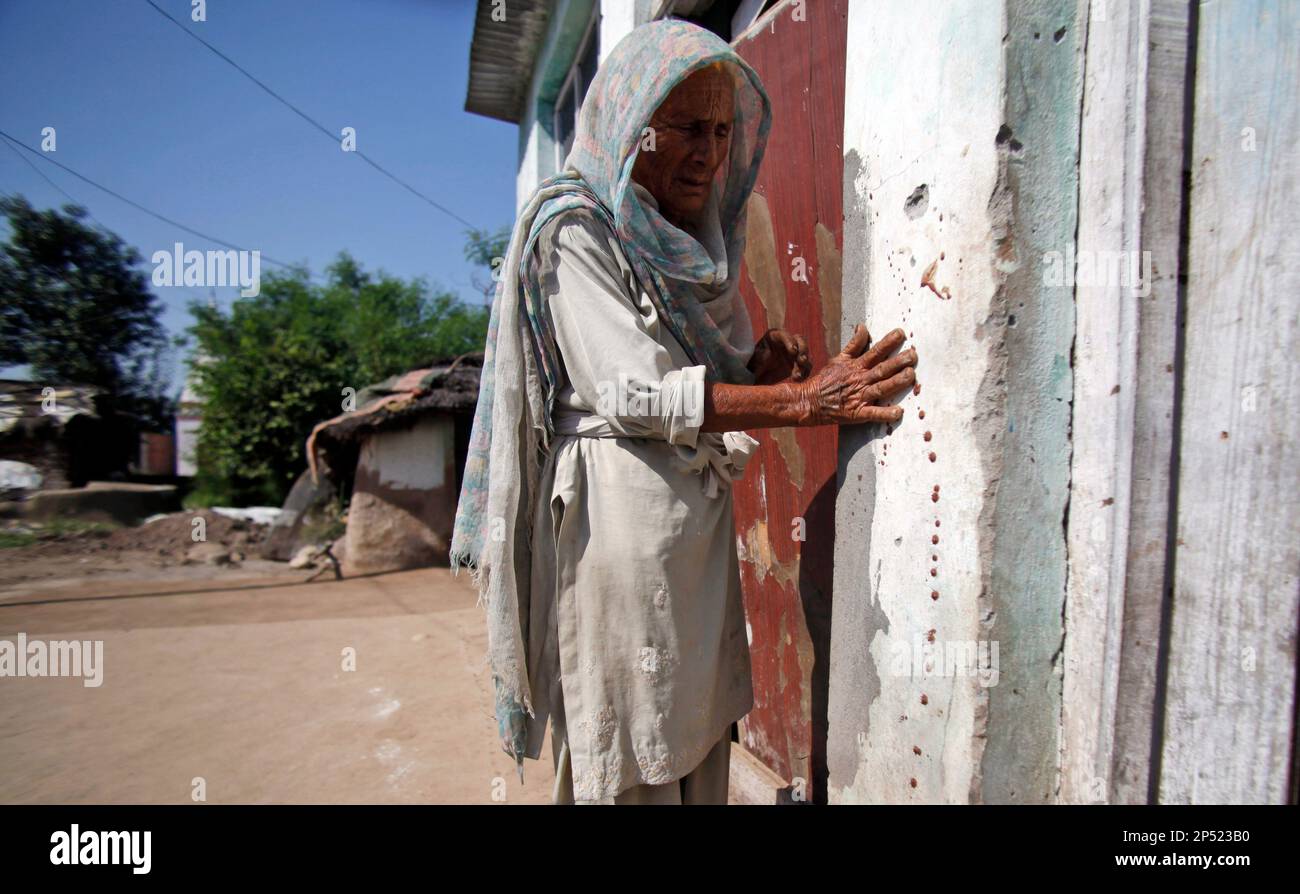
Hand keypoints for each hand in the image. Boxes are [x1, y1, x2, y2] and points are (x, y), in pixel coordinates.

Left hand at [747, 328, 811, 384]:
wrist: (755, 377)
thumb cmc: (752, 365)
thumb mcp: (754, 360)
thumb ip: (761, 356)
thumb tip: (768, 354)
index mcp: (774, 336)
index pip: (785, 335)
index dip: (790, 341)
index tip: (793, 351)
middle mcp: (786, 342)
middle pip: (800, 341)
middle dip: (803, 350)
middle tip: (801, 361)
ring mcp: (793, 353)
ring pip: (805, 354)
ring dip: (804, 364)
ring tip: (797, 375)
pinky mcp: (797, 364)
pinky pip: (805, 367)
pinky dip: (804, 373)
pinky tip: (799, 380)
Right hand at [794, 325, 916, 424]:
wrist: (810, 401)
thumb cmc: (827, 380)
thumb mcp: (839, 358)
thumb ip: (854, 344)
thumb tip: (863, 327)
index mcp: (856, 366)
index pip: (875, 351)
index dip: (888, 342)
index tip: (901, 333)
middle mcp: (860, 380)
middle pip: (882, 369)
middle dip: (898, 362)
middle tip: (914, 355)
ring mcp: (859, 397)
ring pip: (881, 388)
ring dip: (896, 382)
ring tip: (911, 376)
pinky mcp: (857, 413)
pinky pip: (873, 414)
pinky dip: (885, 413)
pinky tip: (898, 412)